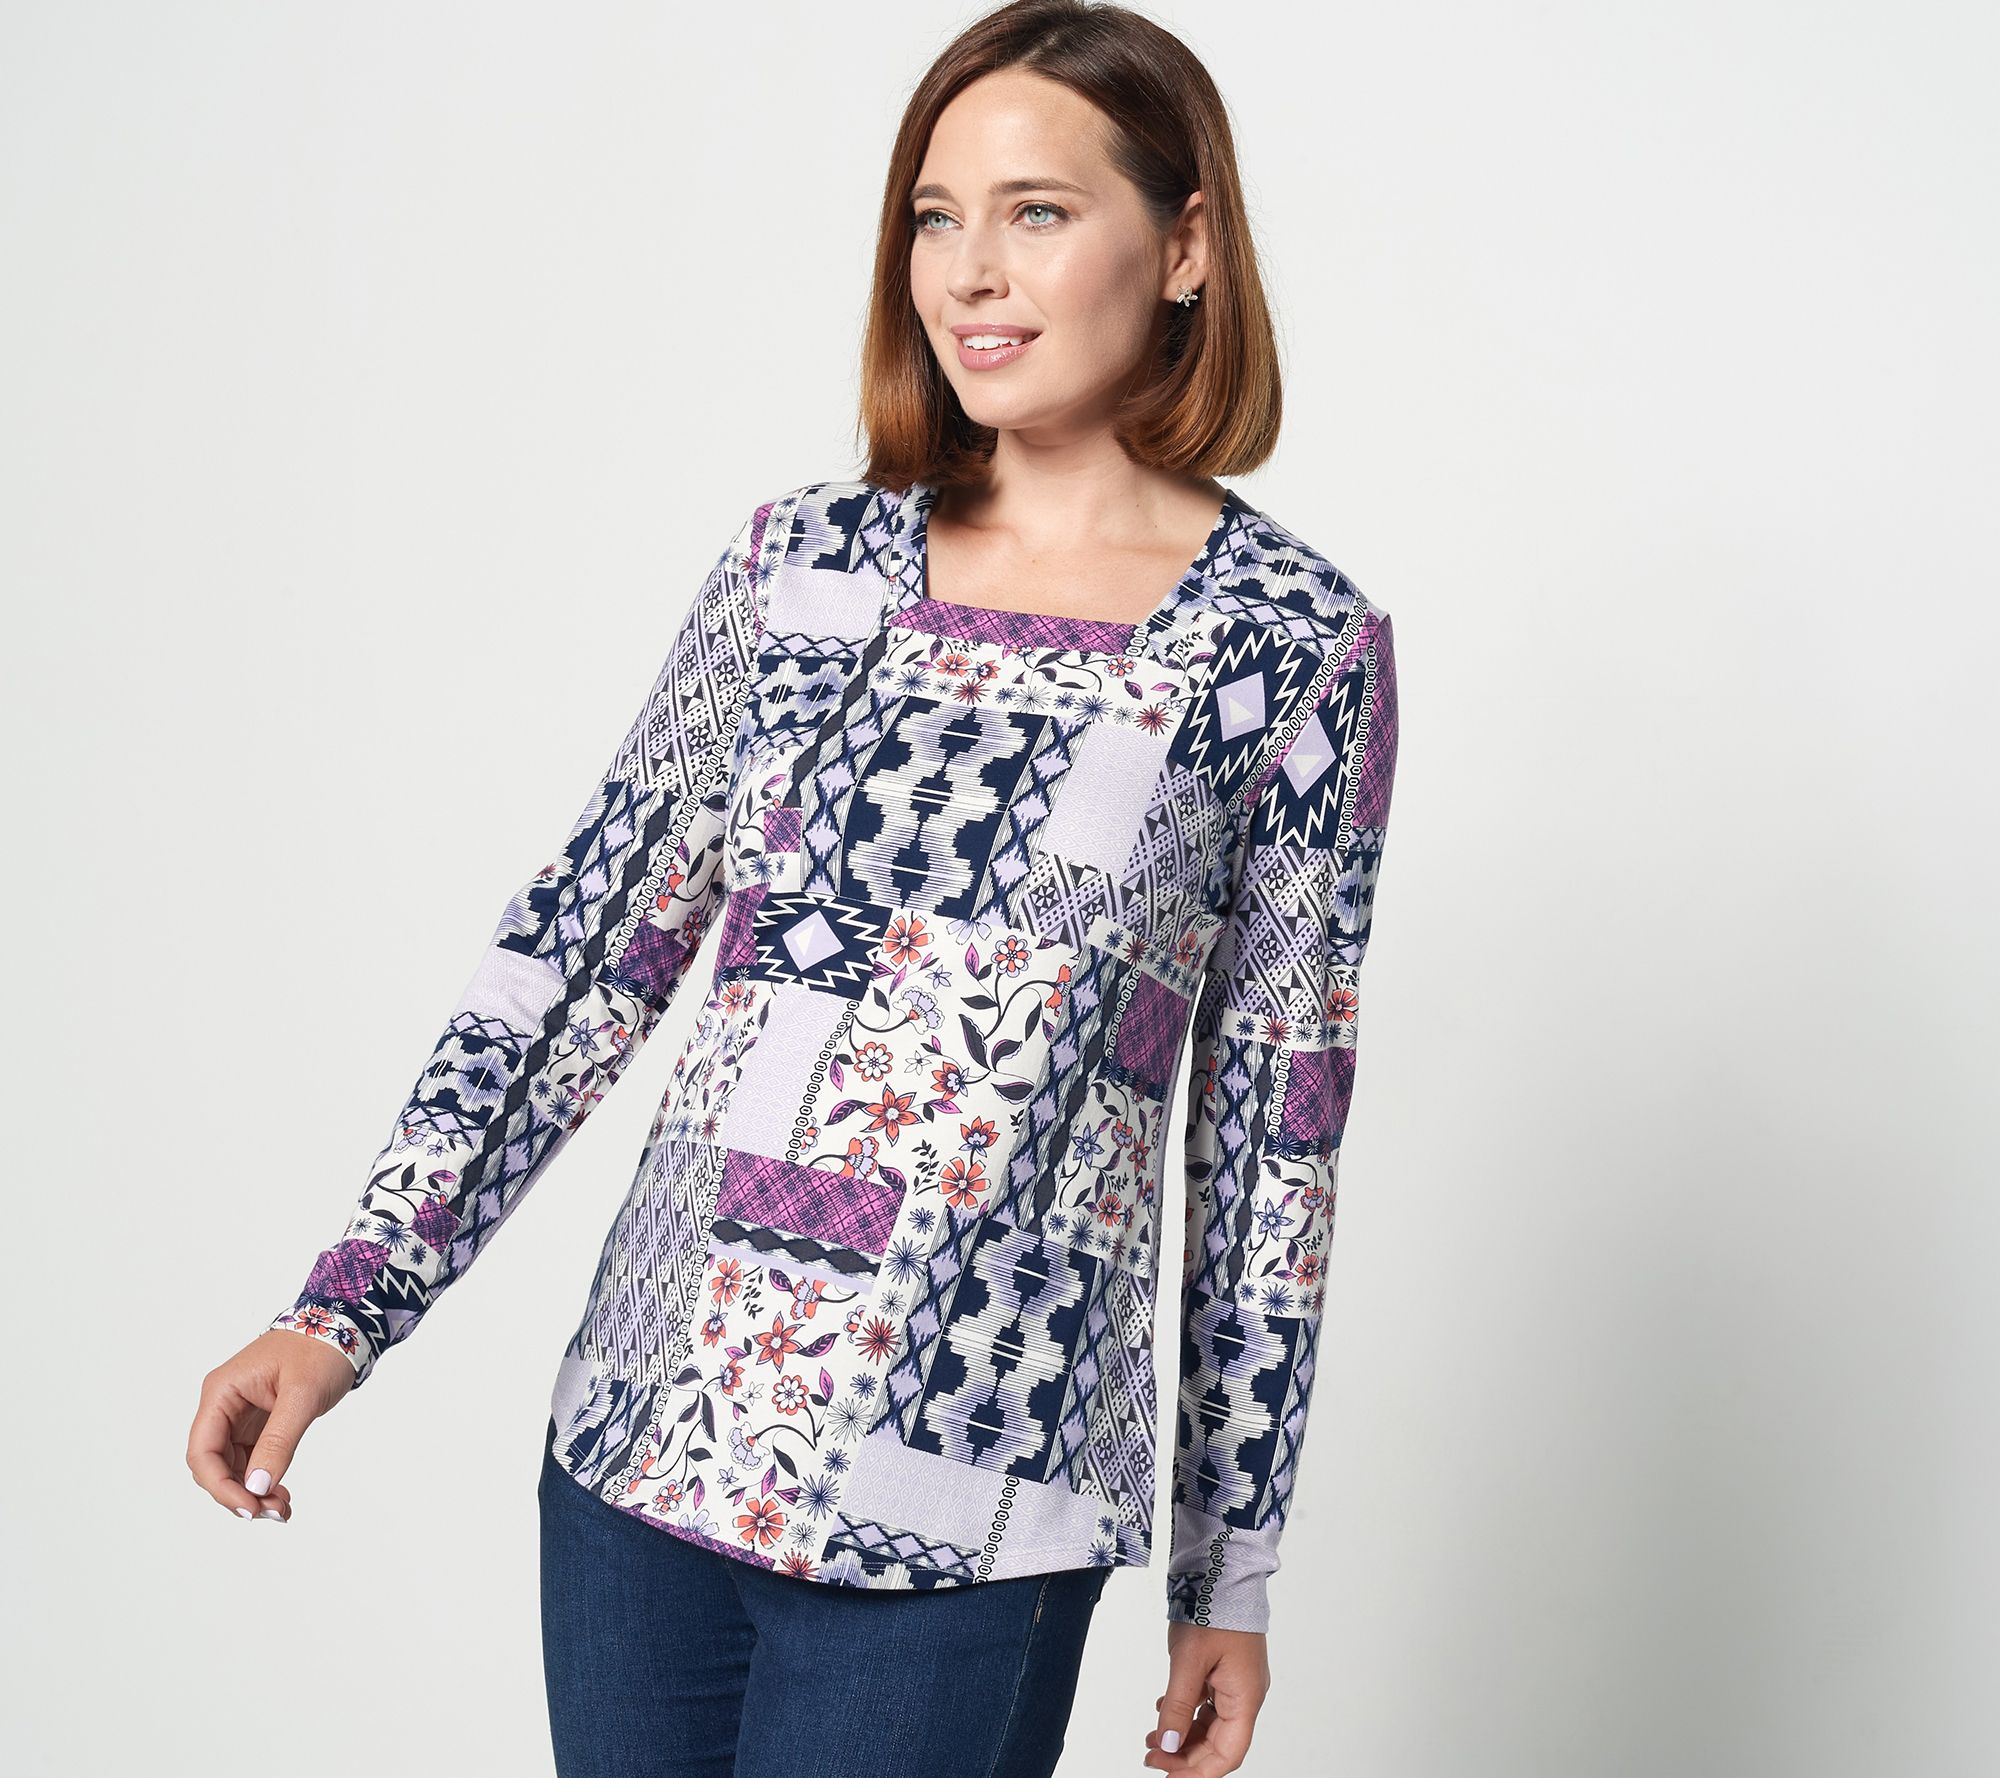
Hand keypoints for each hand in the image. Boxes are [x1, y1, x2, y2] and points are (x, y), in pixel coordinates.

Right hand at [187, 1328, 356, 1522]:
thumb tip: (258, 1487)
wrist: (345, 1326)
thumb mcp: (302, 1396)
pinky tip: (281, 1496)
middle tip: (274, 1513)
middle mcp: (224, 1405)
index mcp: (222, 1392)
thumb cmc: (321, 1348)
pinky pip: (251, 1460)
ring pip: (233, 1467)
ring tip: (283, 1509)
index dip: (220, 1486)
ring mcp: (239, 1415)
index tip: (250, 1508)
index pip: (202, 1451)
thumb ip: (279, 1441)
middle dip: (239, 1494)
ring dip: (252, 1492)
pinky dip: (263, 1480)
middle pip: (214, 1465)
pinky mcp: (258, 1423)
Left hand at [1144, 1621, 1270, 1773]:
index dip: (1198, 1772)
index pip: (1227, 1754)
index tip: (1169, 1777)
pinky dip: (1185, 1714)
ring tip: (1152, 1741)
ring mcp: (1235, 1682)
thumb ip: (1178, 1707)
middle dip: (1185, 1756)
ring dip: (1182, 1736)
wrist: (1222, 1569)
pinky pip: (1207, 1704)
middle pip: (1218, 1744)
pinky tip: (1163, 1712)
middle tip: (1152, 1758)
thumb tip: (1168, 1745)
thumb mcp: (1188, 1661)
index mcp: (1245, 1697)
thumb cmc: (1213, 1608)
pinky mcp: (1224, 1670)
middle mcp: (1245, 1695)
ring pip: (1211, 1726)